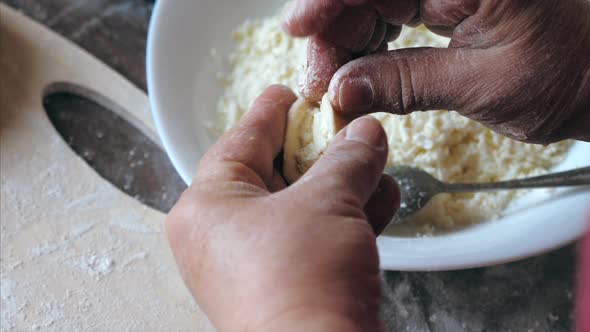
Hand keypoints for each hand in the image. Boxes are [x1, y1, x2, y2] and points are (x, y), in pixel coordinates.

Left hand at [166, 85, 399, 331]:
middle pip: (274, 174)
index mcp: (208, 206)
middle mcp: (222, 237)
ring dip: (341, 185)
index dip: (271, 112)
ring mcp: (253, 266)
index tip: (291, 92)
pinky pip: (314, 238)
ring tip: (373, 159)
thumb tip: (364, 133)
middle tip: (343, 126)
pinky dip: (346, 219)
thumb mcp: (327, 203)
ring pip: (300, 208)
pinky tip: (381, 199)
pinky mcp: (285, 287)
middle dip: (319, 151)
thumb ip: (346, 159)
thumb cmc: (301, 281)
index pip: (241, 141)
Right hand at [282, 0, 589, 143]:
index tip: (297, 27)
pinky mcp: (442, 1)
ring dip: (347, 42)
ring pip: (371, 1)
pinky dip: (370, 46)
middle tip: (320, 83)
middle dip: (333, 30)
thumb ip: (407, 83)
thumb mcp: (484, 86)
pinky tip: (362, 73)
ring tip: (338, 87)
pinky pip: (389, 15)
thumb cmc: (568, 77)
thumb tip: (343, 90)